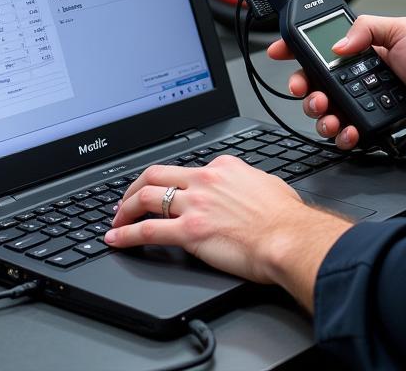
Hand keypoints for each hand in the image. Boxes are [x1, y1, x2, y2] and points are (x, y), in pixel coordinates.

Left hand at [105, 155, 348, 296]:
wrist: (289, 237)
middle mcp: (205, 180)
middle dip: (134, 187)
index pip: (185, 170)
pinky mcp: (190, 231)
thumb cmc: (285, 218)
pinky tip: (115, 238)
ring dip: (125, 208)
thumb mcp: (267, 185)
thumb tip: (244, 189)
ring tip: (115, 219)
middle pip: (156, 175)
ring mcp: (195, 204)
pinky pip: (147, 230)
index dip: (169, 182)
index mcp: (223, 167)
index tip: (163, 191)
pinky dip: (126, 234)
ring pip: (147, 198)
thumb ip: (247, 183)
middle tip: (125, 200)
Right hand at [267, 14, 405, 150]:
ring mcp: (365, 107)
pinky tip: (347, 130)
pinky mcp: (374, 132)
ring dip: (318, 115)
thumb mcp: (400, 29)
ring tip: (327, 113)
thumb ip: (366, 29)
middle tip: (304, 89)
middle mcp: (359, 81)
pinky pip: (347, 138)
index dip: (296, 52)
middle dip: (302, 88)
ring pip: (326, 114)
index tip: (279, 51)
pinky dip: (341, 136)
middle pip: (315, 86)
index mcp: (362, 55)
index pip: (320, 52)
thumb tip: (335, 44)